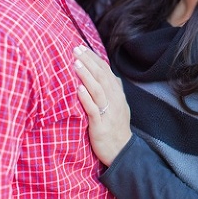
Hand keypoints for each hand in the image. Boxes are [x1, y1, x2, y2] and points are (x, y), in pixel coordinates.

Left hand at [74, 46, 131, 165]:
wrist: (121, 151)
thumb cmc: (116, 128)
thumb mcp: (119, 106)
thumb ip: (114, 91)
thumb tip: (110, 75)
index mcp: (118, 95)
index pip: (106, 72)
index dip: (95, 59)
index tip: (82, 47)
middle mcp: (115, 101)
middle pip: (102, 77)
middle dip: (89, 61)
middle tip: (76, 49)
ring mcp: (109, 112)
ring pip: (98, 90)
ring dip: (87, 75)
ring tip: (76, 63)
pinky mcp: (101, 125)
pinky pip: (94, 109)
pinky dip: (86, 98)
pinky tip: (78, 88)